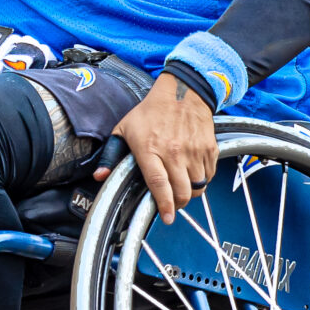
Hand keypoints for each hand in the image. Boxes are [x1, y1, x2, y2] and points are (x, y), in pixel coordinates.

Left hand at [101, 74, 217, 223]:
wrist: (183, 91)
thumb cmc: (152, 111)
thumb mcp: (124, 128)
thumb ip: (111, 154)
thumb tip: (100, 176)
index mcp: (150, 149)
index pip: (159, 184)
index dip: (164, 205)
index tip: (167, 217)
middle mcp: (174, 152)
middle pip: (182, 191)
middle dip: (178, 204)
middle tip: (173, 205)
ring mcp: (194, 150)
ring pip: (198, 186)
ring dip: (191, 192)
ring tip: (182, 188)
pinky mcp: (209, 148)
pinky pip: (209, 174)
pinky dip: (202, 179)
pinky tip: (192, 173)